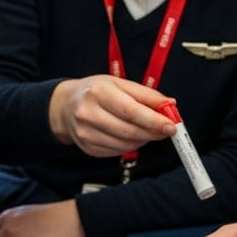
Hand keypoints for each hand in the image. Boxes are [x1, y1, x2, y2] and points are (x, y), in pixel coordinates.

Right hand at [49, 75, 175, 156]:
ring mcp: (85, 133)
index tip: (171, 125)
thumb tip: (170, 105)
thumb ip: (146, 95)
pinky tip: (132, 137)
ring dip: (143, 140)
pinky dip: (131, 146)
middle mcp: (88, 113)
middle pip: (128, 131)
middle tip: (167, 131)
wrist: (65, 106)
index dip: (154, 120)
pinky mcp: (87, 147)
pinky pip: (117, 151)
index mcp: (98, 92)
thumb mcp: (119, 84)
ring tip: (148, 131)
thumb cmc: (96, 92)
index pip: (131, 111)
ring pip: (125, 145)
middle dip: (153, 133)